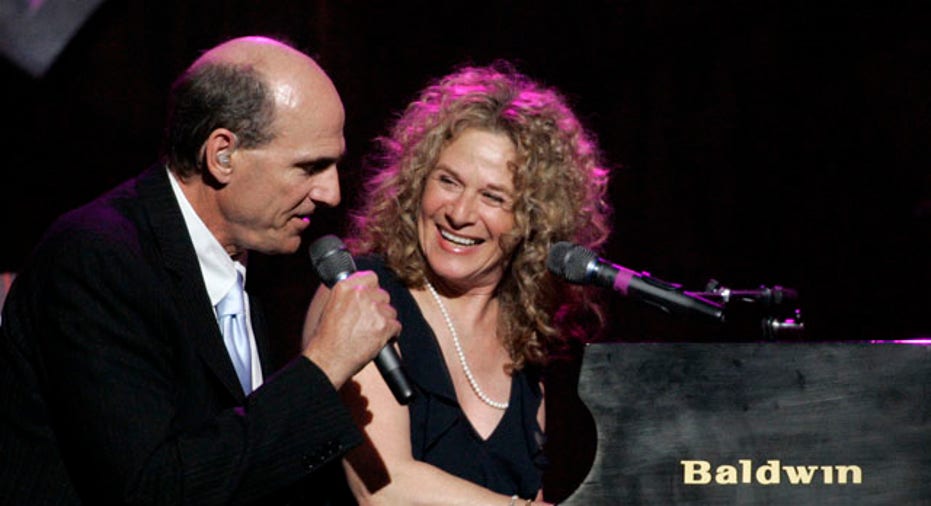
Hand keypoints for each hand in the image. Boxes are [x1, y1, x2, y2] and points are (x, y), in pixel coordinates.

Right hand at [303, 271, 400, 387]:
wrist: (328, 359)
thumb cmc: (326, 338)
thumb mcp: (331, 307)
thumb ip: (348, 296)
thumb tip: (363, 293)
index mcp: (345, 287)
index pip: (371, 277)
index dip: (373, 290)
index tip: (371, 299)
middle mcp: (360, 294)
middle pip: (383, 295)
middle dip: (379, 308)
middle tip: (369, 322)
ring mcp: (373, 309)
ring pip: (391, 311)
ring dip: (385, 322)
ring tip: (370, 333)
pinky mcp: (383, 325)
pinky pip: (396, 326)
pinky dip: (391, 335)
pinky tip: (379, 341)